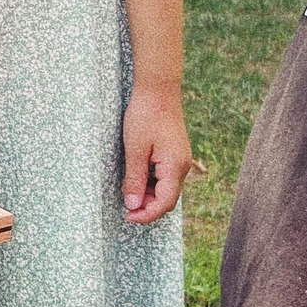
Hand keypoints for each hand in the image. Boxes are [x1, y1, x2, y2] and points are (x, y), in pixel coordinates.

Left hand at [121, 82, 190, 223]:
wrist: (158, 90)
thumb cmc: (145, 116)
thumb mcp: (135, 150)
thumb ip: (134, 179)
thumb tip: (133, 205)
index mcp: (175, 167)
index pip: (164, 203)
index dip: (146, 215)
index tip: (127, 217)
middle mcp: (182, 166)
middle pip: (167, 199)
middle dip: (147, 207)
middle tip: (125, 205)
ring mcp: (180, 160)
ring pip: (166, 189)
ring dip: (148, 195)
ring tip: (127, 190)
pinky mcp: (174, 154)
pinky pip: (165, 177)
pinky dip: (151, 183)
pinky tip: (136, 178)